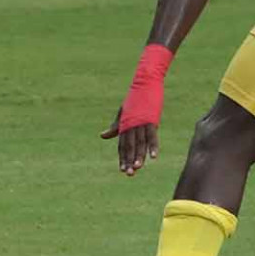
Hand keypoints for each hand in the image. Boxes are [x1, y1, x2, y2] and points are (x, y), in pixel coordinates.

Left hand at [100, 44, 172, 175]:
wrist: (144, 82)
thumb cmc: (134, 99)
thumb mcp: (123, 113)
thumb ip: (114, 127)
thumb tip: (102, 136)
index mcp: (123, 125)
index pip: (122, 145)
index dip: (123, 158)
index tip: (123, 170)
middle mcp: (130, 125)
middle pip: (129, 146)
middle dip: (129, 160)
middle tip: (129, 174)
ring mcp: (140, 122)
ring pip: (139, 142)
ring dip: (139, 156)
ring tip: (138, 168)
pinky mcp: (150, 119)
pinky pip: (151, 135)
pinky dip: (153, 146)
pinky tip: (153, 157)